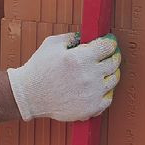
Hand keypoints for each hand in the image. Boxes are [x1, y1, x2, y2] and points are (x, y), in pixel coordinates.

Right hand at [6, 33, 120, 121]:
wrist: (29, 95)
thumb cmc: (39, 68)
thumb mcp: (51, 44)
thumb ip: (72, 37)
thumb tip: (87, 37)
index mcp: (79, 58)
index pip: (107, 47)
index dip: (110, 41)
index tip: (109, 41)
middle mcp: (89, 76)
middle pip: (114, 62)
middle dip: (112, 55)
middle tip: (107, 54)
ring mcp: (92, 93)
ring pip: (114, 79)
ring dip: (110, 72)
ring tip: (101, 70)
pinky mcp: (91, 108)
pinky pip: (108, 97)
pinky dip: (105, 91)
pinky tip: (97, 86)